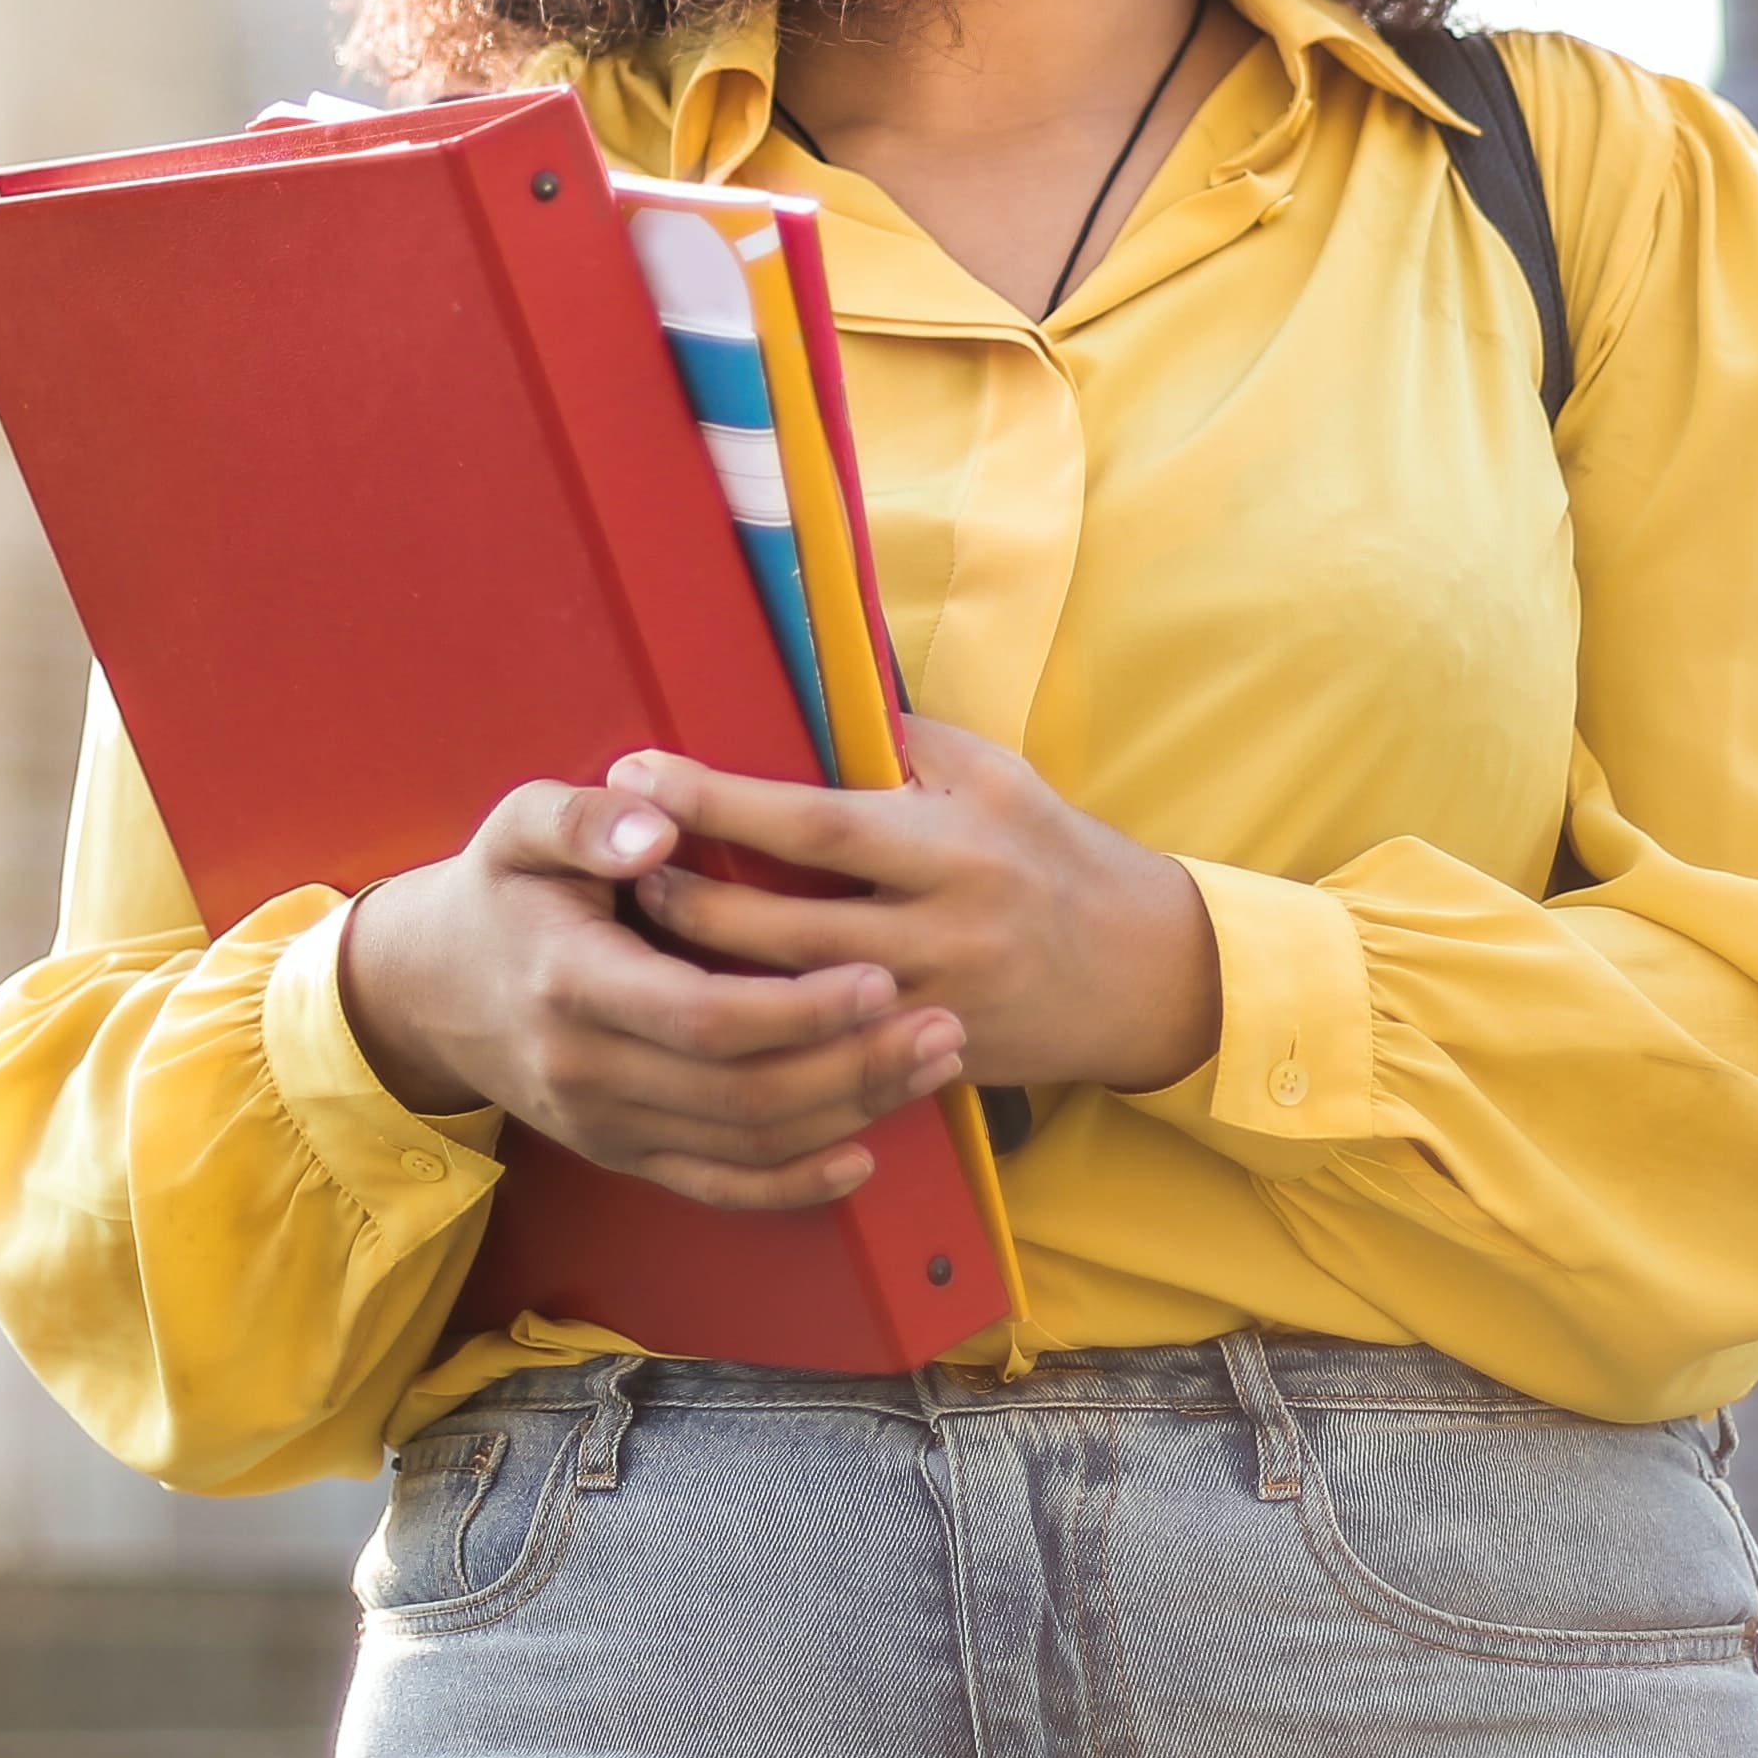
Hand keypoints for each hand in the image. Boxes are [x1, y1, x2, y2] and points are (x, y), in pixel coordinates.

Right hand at [333, 776, 971, 1209]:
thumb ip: (585, 818)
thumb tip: (658, 822)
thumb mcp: (519, 826)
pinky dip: (794, 1184)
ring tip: (932, 1066)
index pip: (702, 1016)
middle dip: (852, 1066)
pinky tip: (862, 1153)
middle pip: (741, 1092)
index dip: (798, 1010)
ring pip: (744, 1144)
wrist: (429, 989)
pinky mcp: (622, 1154)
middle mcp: (586, 1070)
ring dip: (848, 1113)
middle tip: (943, 1026)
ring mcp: (604, 1125)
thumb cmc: (501, 890)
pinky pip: (717, 1187)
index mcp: (570, 982)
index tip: (880, 978)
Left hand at [623, 717, 1225, 1099]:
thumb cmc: (1053, 851)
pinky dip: (759, 1032)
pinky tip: (702, 1009)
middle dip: (689, 896)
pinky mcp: (927, 1062)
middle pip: (786, 927)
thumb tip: (801, 695)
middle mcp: (942, 930)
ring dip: (707, 969)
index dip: (721, 800)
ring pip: (793, 1003)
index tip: (642, 771)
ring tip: (638, 929)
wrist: (1142, 972)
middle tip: (616, 863)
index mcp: (954, 844)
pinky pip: (826, 1056)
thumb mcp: (993, 774)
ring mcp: (932, 1008)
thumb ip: (900, 742)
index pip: (816, 823)